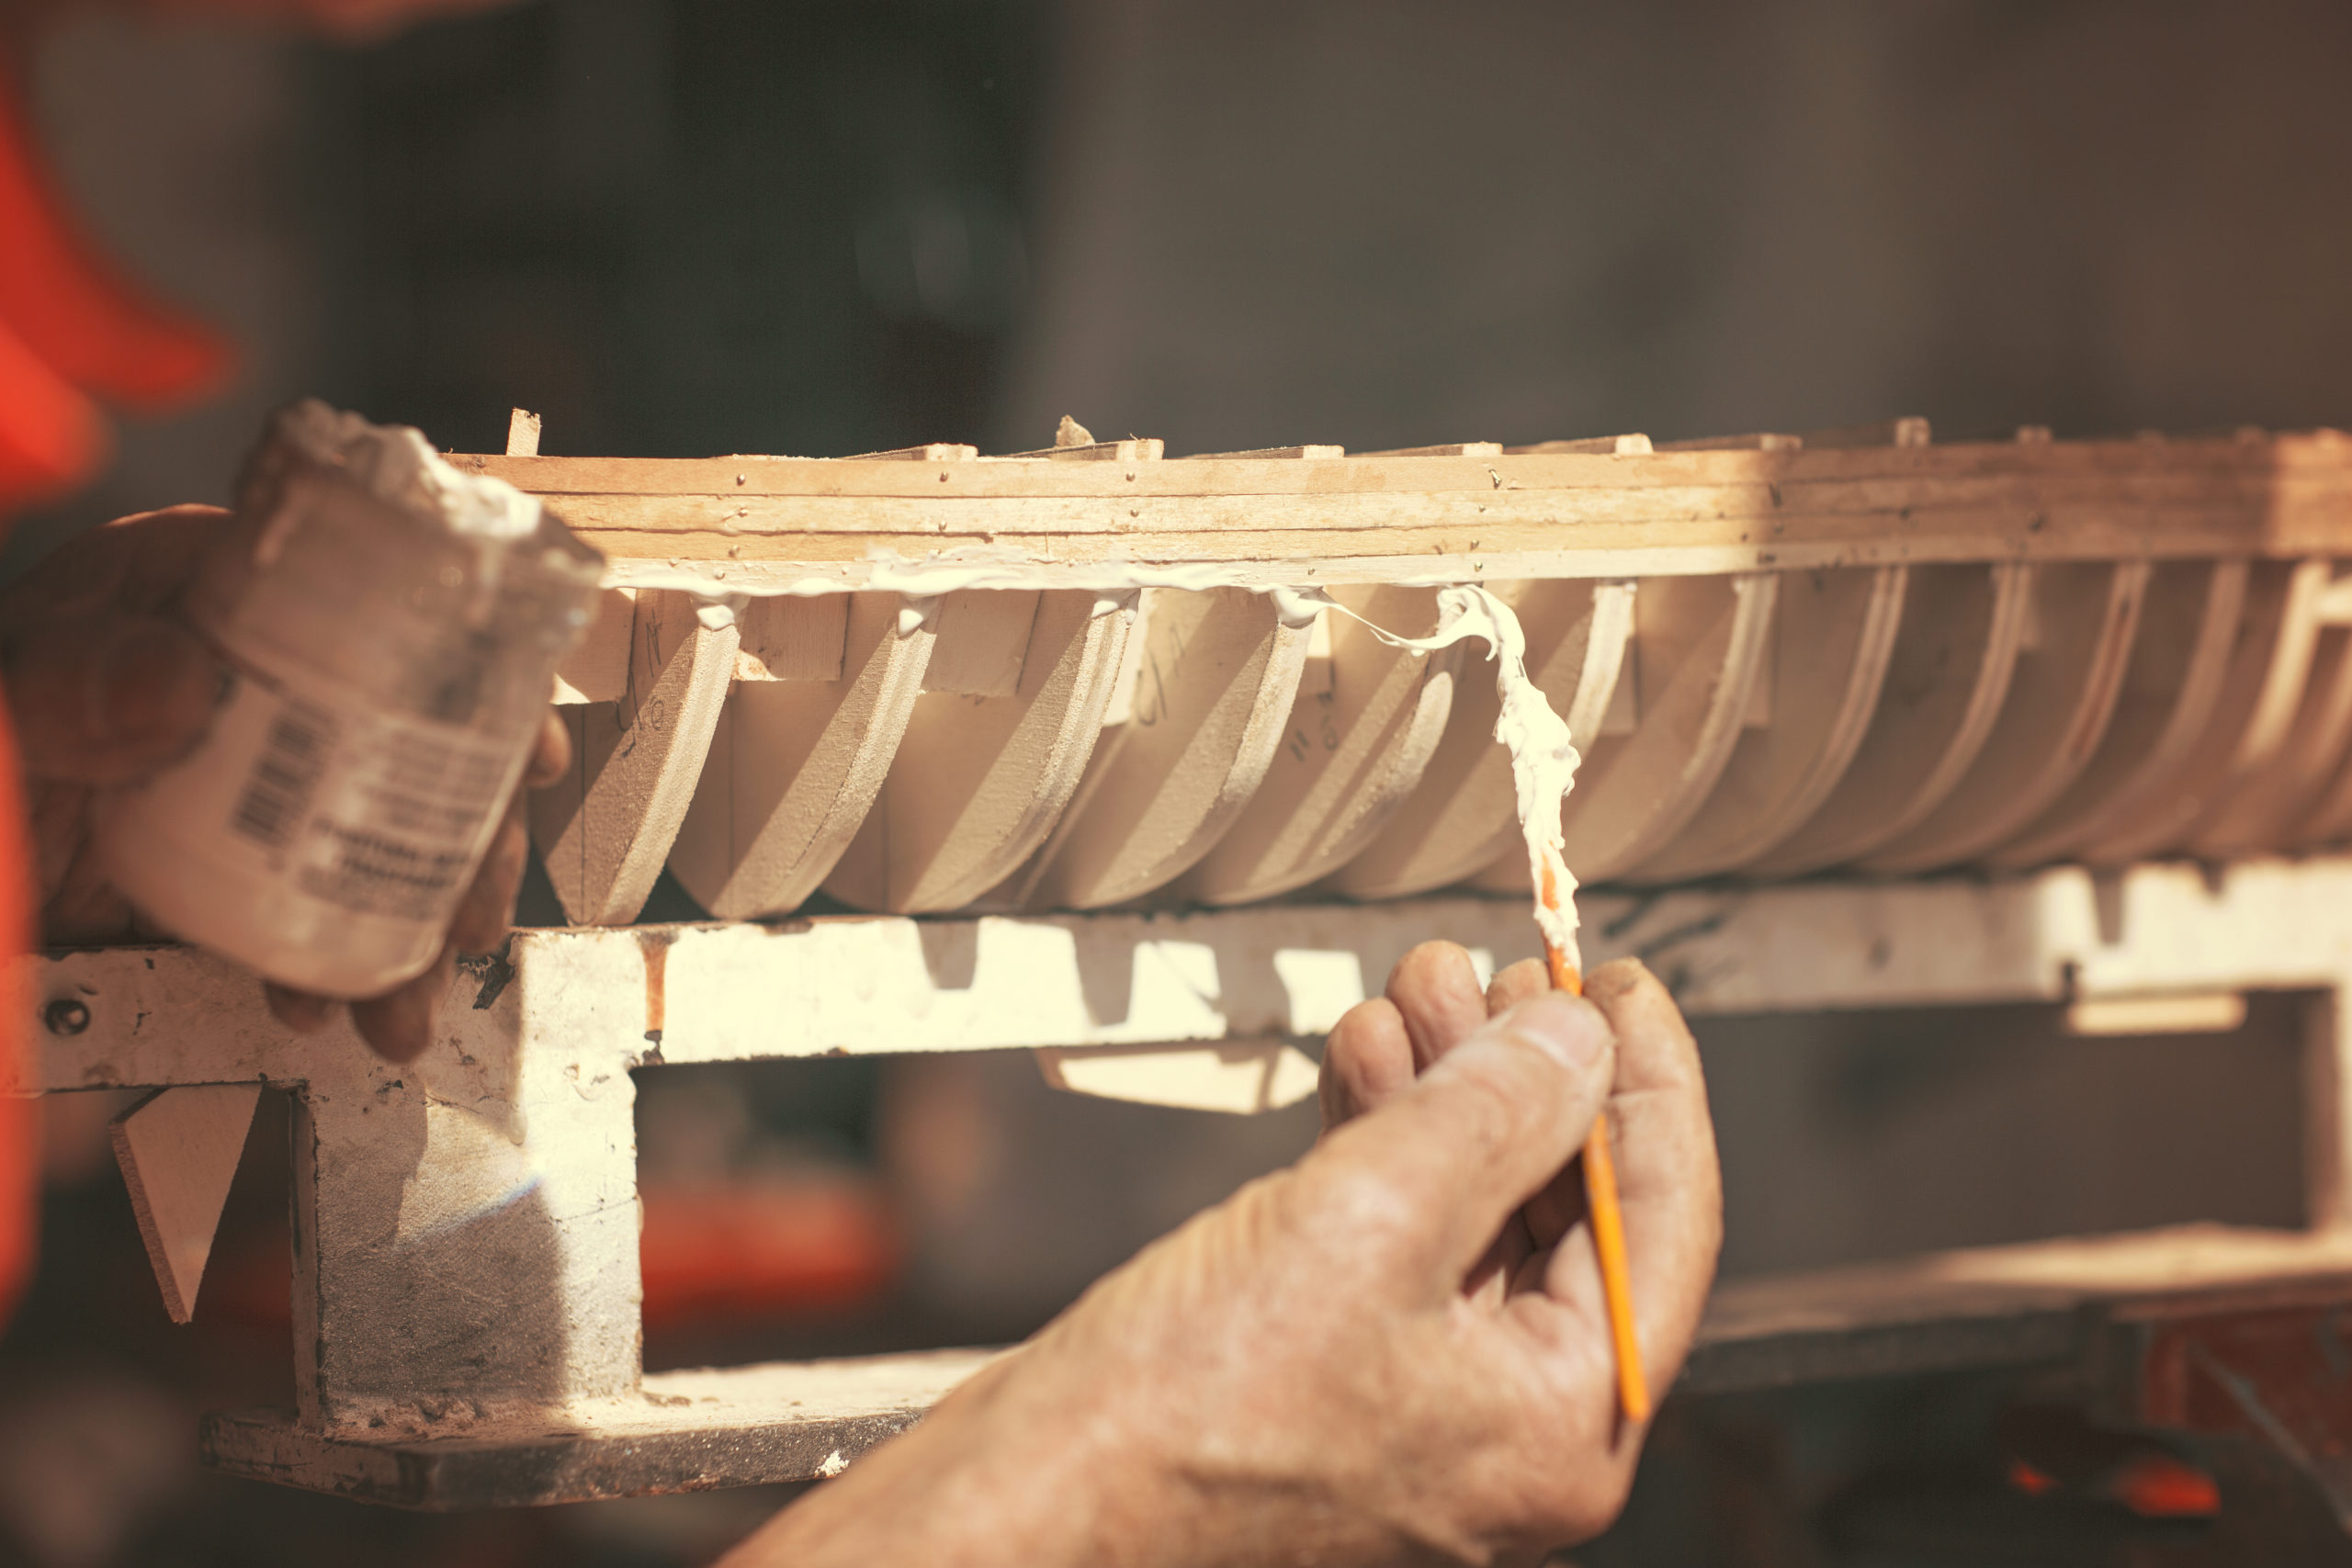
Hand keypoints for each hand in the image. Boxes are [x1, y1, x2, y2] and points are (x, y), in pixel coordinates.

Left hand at [2, 505, 568, 1061]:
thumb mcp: (2, 707)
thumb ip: (64, 686)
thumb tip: (185, 678)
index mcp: (202, 599)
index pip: (376, 612)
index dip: (478, 676)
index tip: (528, 750)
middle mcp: (249, 686)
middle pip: (413, 742)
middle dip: (465, 839)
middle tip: (471, 917)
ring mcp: (248, 785)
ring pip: (384, 836)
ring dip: (420, 923)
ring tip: (406, 1004)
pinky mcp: (232, 871)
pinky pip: (320, 909)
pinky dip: (351, 964)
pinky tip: (342, 1010)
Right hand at [731, 943, 1721, 1566]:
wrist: (1027, 1505)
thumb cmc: (1186, 1411)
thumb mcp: (1370, 1222)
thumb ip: (1493, 1116)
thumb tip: (1576, 1041)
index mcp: (1561, 1428)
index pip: (1660, 1225)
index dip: (1650, 1084)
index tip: (1622, 982)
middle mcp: (1507, 1429)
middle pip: (1563, 1211)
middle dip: (1524, 1071)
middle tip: (1492, 968)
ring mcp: (1417, 1406)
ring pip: (1472, 1212)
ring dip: (1445, 1089)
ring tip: (1411, 987)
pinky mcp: (1331, 1376)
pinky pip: (1394, 1241)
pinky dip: (1380, 1143)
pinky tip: (1358, 1060)